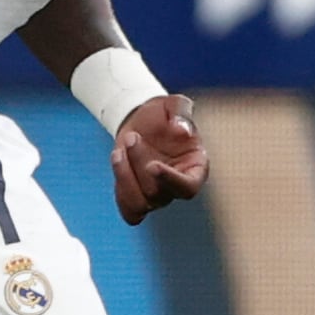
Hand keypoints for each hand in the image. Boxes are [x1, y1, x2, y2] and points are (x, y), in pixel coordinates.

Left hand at [109, 93, 206, 220]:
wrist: (143, 121)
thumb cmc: (163, 114)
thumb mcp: (174, 104)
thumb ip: (182, 112)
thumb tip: (182, 130)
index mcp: (196, 168)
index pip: (188, 188)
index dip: (170, 181)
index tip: (152, 165)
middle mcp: (178, 187)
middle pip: (157, 192)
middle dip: (139, 163)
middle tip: (132, 136)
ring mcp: (158, 197)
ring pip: (140, 204)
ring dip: (125, 177)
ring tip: (118, 151)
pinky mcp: (139, 199)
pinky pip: (129, 211)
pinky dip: (120, 188)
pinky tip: (118, 160)